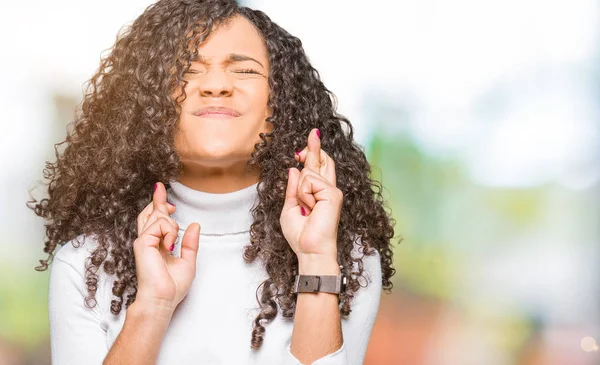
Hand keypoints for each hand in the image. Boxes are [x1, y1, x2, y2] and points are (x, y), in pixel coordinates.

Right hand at [133, 182, 200, 314]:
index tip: (166, 198)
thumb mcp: (188, 261)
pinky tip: (170, 244)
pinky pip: (160, 224)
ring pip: (159, 216)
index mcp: (157, 245)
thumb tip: (195, 225)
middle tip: (160, 187)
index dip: (160, 206)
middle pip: (150, 213)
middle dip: (157, 199)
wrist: (163, 298)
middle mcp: (148, 241)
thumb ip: (190, 243)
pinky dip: (170, 232)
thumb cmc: (173, 286)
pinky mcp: (142, 242)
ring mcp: (144, 240)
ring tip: (172, 243)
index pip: (156, 221)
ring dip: (171, 225)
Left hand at [280, 128, 342, 264]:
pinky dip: (304, 194)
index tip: (311, 137)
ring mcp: (332, 190)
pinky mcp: (332, 193)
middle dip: (315, 146)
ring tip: (306, 209)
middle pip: (321, 160)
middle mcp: (328, 189)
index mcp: (319, 193)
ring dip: (300, 192)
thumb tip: (294, 169)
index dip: (313, 152)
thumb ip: (292, 189)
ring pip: (307, 172)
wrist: (310, 250)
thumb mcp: (290, 208)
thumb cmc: (301, 235)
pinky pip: (308, 181)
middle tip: (313, 131)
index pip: (318, 167)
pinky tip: (310, 208)